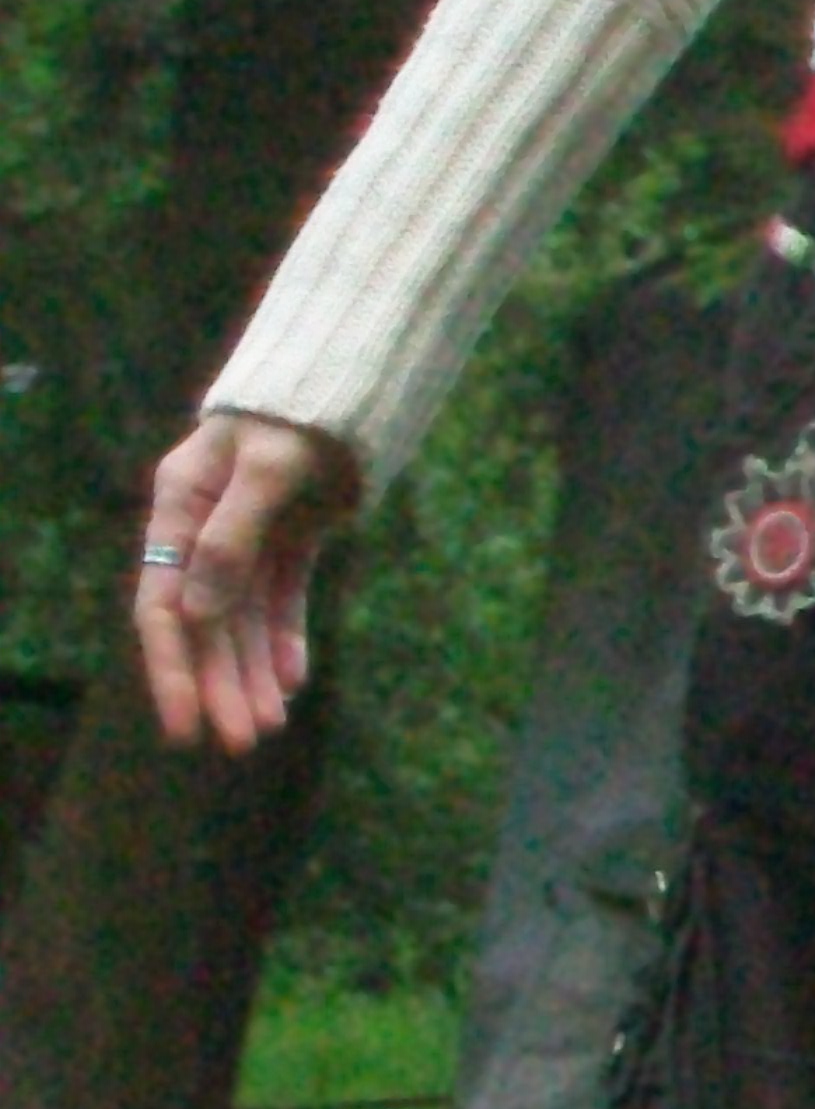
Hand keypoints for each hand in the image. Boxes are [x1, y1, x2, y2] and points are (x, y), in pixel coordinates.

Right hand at [135, 411, 360, 754]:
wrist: (357, 368)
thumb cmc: (303, 405)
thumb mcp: (269, 464)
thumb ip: (232, 535)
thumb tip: (196, 614)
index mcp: (182, 501)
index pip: (163, 602)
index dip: (171, 668)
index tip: (184, 726)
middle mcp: (207, 522)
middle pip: (206, 620)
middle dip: (222, 681)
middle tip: (243, 740)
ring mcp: (251, 529)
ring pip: (245, 615)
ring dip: (253, 670)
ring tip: (269, 725)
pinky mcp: (294, 531)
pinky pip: (284, 594)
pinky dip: (287, 636)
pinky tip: (294, 679)